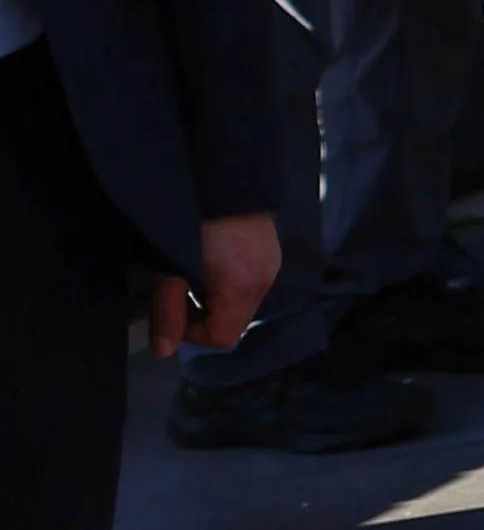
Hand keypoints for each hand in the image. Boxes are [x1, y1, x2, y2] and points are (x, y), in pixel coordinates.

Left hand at [142, 211, 277, 358]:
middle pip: (235, 324)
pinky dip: (232, 287)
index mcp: (239, 288)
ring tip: (198, 276)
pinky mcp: (272, 255)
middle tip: (182, 292)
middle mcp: (263, 282)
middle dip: (206, 319)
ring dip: (219, 303)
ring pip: (244, 306)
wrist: (225, 177)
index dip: (192, 334)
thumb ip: (167, 311)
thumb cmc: (191, 223)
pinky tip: (217, 263)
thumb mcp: (170, 268)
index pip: (221, 337)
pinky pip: (252, 287)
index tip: (173, 310)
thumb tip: (164, 352)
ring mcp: (272, 267)